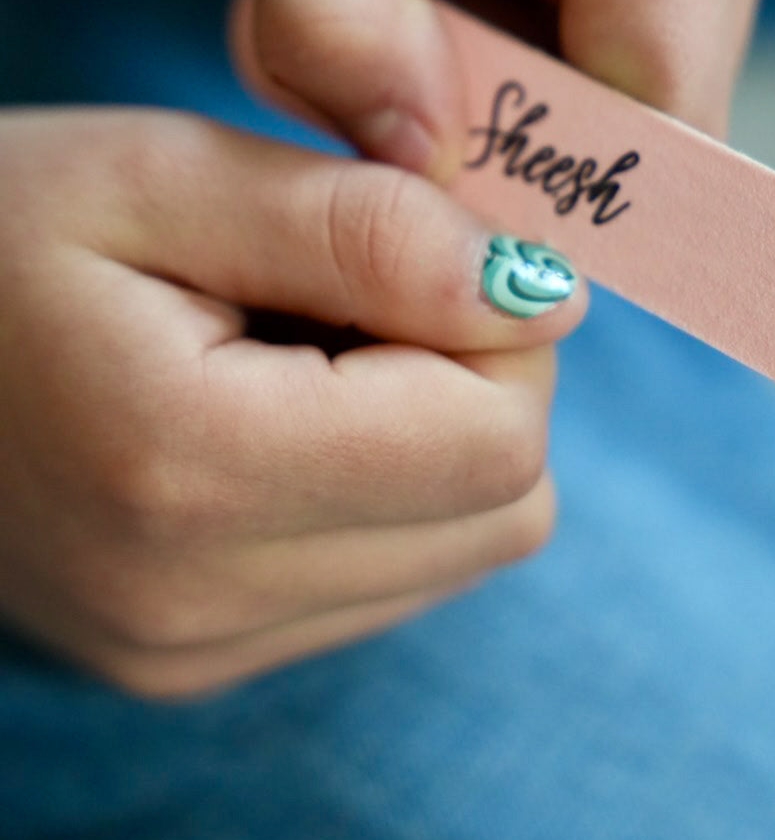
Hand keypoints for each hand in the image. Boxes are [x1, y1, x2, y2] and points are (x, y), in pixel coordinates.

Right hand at [0, 110, 583, 696]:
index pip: (496, 439)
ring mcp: (196, 655)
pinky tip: (277, 417)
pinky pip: (386, 576)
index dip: (499, 324)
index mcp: (190, 472)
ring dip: (429, 431)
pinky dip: (378, 485)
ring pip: (462, 546)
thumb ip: (369, 230)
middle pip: (502, 505)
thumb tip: (545, 294)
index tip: (420, 244)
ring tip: (299, 350)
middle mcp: (198, 606)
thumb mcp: (163, 175)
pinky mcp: (197, 663)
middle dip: (475, 376)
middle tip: (353, 290)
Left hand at [222, 0, 774, 174]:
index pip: (655, 119)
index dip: (553, 186)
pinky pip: (657, 11)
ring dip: (545, 74)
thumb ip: (340, 31)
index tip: (442, 186)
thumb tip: (417, 172)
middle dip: (534, 126)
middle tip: (410, 64)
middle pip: (666, 104)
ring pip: (662, 68)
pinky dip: (565, 25)